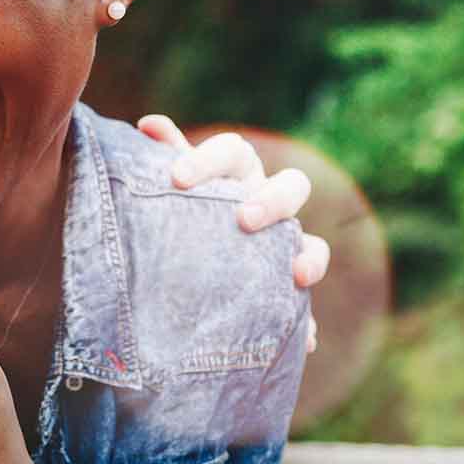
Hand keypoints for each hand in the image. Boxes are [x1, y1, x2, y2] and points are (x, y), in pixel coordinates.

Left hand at [140, 114, 328, 349]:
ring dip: (309, 256)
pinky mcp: (284, 288)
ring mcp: (282, 245)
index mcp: (236, 172)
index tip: (177, 178)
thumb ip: (164, 158)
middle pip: (292, 185)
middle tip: (244, 220)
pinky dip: (306, 322)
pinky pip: (305, 308)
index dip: (208, 160)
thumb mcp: (167, 193)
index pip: (232, 152)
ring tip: (296, 275)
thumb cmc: (175, 216)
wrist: (178, 270)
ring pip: (313, 243)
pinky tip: (305, 339)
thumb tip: (150, 124)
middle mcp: (267, 203)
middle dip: (273, 200)